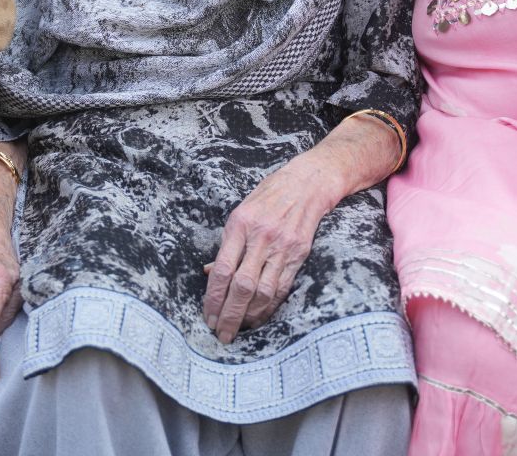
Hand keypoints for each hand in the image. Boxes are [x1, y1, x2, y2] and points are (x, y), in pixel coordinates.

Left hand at [203, 162, 335, 343]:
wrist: (308, 183)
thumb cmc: (269, 195)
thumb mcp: (241, 211)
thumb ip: (227, 243)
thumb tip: (211, 273)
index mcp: (240, 224)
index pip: (223, 269)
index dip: (213, 298)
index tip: (207, 316)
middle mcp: (261, 237)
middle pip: (242, 286)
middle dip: (229, 315)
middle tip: (220, 333)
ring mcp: (282, 247)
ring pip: (263, 292)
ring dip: (249, 316)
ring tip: (237, 329)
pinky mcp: (299, 254)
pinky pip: (282, 288)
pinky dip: (269, 307)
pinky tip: (259, 317)